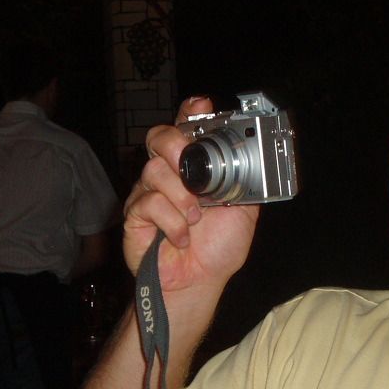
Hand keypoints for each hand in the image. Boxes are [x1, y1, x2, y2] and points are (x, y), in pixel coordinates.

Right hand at [123, 97, 258, 293]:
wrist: (200, 282)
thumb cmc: (218, 249)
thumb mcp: (244, 210)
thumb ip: (246, 180)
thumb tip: (254, 155)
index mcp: (193, 169)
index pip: (184, 129)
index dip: (188, 113)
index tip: (200, 106)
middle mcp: (168, 175)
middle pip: (159, 137)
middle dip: (177, 146)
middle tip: (194, 171)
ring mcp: (148, 193)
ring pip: (154, 170)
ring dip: (181, 196)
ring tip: (196, 218)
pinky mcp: (134, 216)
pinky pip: (149, 203)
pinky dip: (172, 222)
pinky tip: (182, 238)